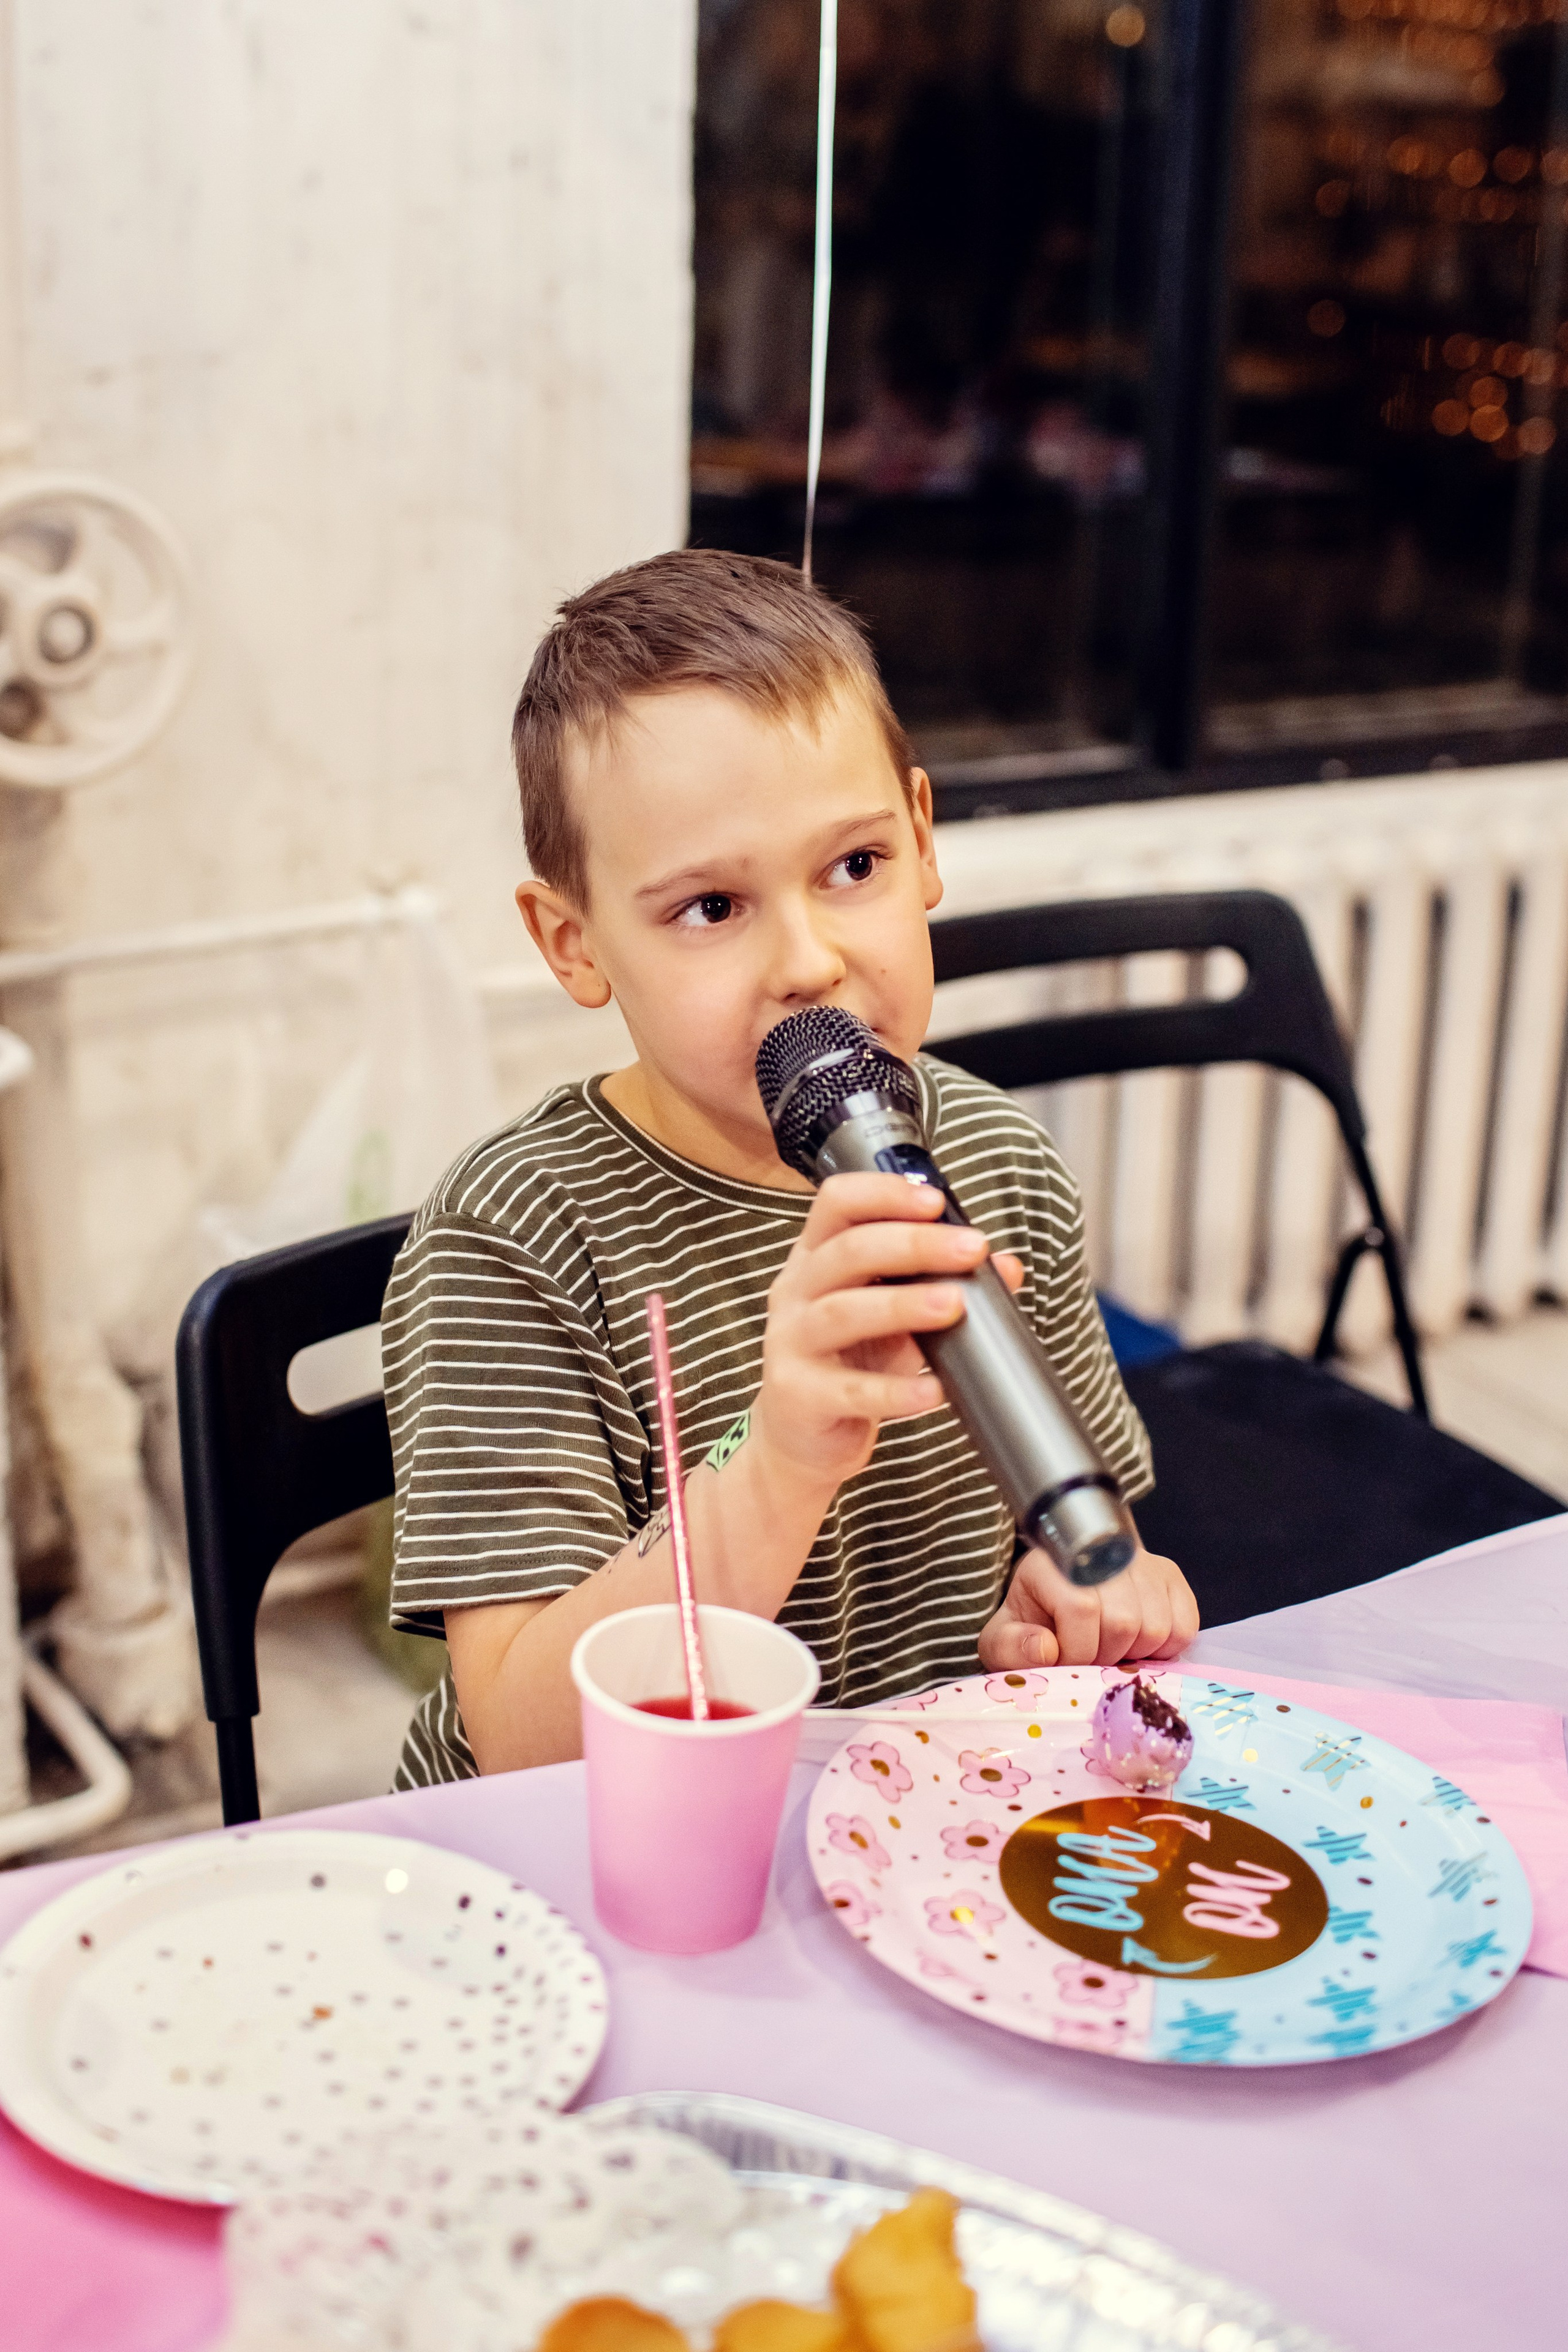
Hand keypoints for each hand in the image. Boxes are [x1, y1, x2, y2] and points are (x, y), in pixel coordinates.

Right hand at [752, 1172, 1024, 1494]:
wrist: (804, 1434)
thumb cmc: (851, 1360)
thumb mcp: (894, 1314)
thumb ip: (943, 1285)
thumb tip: (1007, 1267)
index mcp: (816, 1256)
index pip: (837, 1203)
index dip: (885, 1194)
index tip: (937, 1202)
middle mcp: (797, 1290)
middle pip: (848, 1251)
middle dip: (914, 1244)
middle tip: (971, 1249)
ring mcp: (791, 1342)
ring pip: (843, 1312)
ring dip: (903, 1305)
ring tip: (954, 1305)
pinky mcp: (799, 1394)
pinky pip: (850, 1390)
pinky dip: (895, 1390)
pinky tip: (933, 1388)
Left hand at [978, 1541, 1197, 1670]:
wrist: (1065, 1597)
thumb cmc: (1033, 1624)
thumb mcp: (1004, 1639)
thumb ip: (1011, 1646)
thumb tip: (1046, 1649)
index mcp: (1054, 1562)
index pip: (1081, 1608)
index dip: (1075, 1650)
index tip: (1065, 1659)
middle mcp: (1103, 1553)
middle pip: (1123, 1621)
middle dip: (1105, 1656)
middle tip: (1091, 1657)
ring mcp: (1143, 1562)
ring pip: (1156, 1627)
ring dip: (1135, 1653)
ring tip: (1111, 1649)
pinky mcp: (1170, 1577)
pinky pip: (1184, 1626)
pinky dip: (1165, 1648)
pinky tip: (1138, 1644)